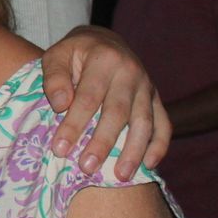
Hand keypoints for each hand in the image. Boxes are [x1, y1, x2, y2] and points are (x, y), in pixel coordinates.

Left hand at [41, 25, 170, 180]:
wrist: (103, 41)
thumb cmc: (74, 54)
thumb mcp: (57, 56)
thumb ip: (54, 78)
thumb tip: (60, 105)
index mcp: (104, 59)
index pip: (87, 98)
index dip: (74, 125)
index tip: (59, 149)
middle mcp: (130, 72)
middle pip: (117, 112)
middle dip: (102, 143)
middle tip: (86, 168)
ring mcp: (147, 86)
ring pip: (144, 121)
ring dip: (133, 151)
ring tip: (120, 176)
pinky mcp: (155, 98)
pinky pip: (163, 123)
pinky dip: (159, 145)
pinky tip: (149, 164)